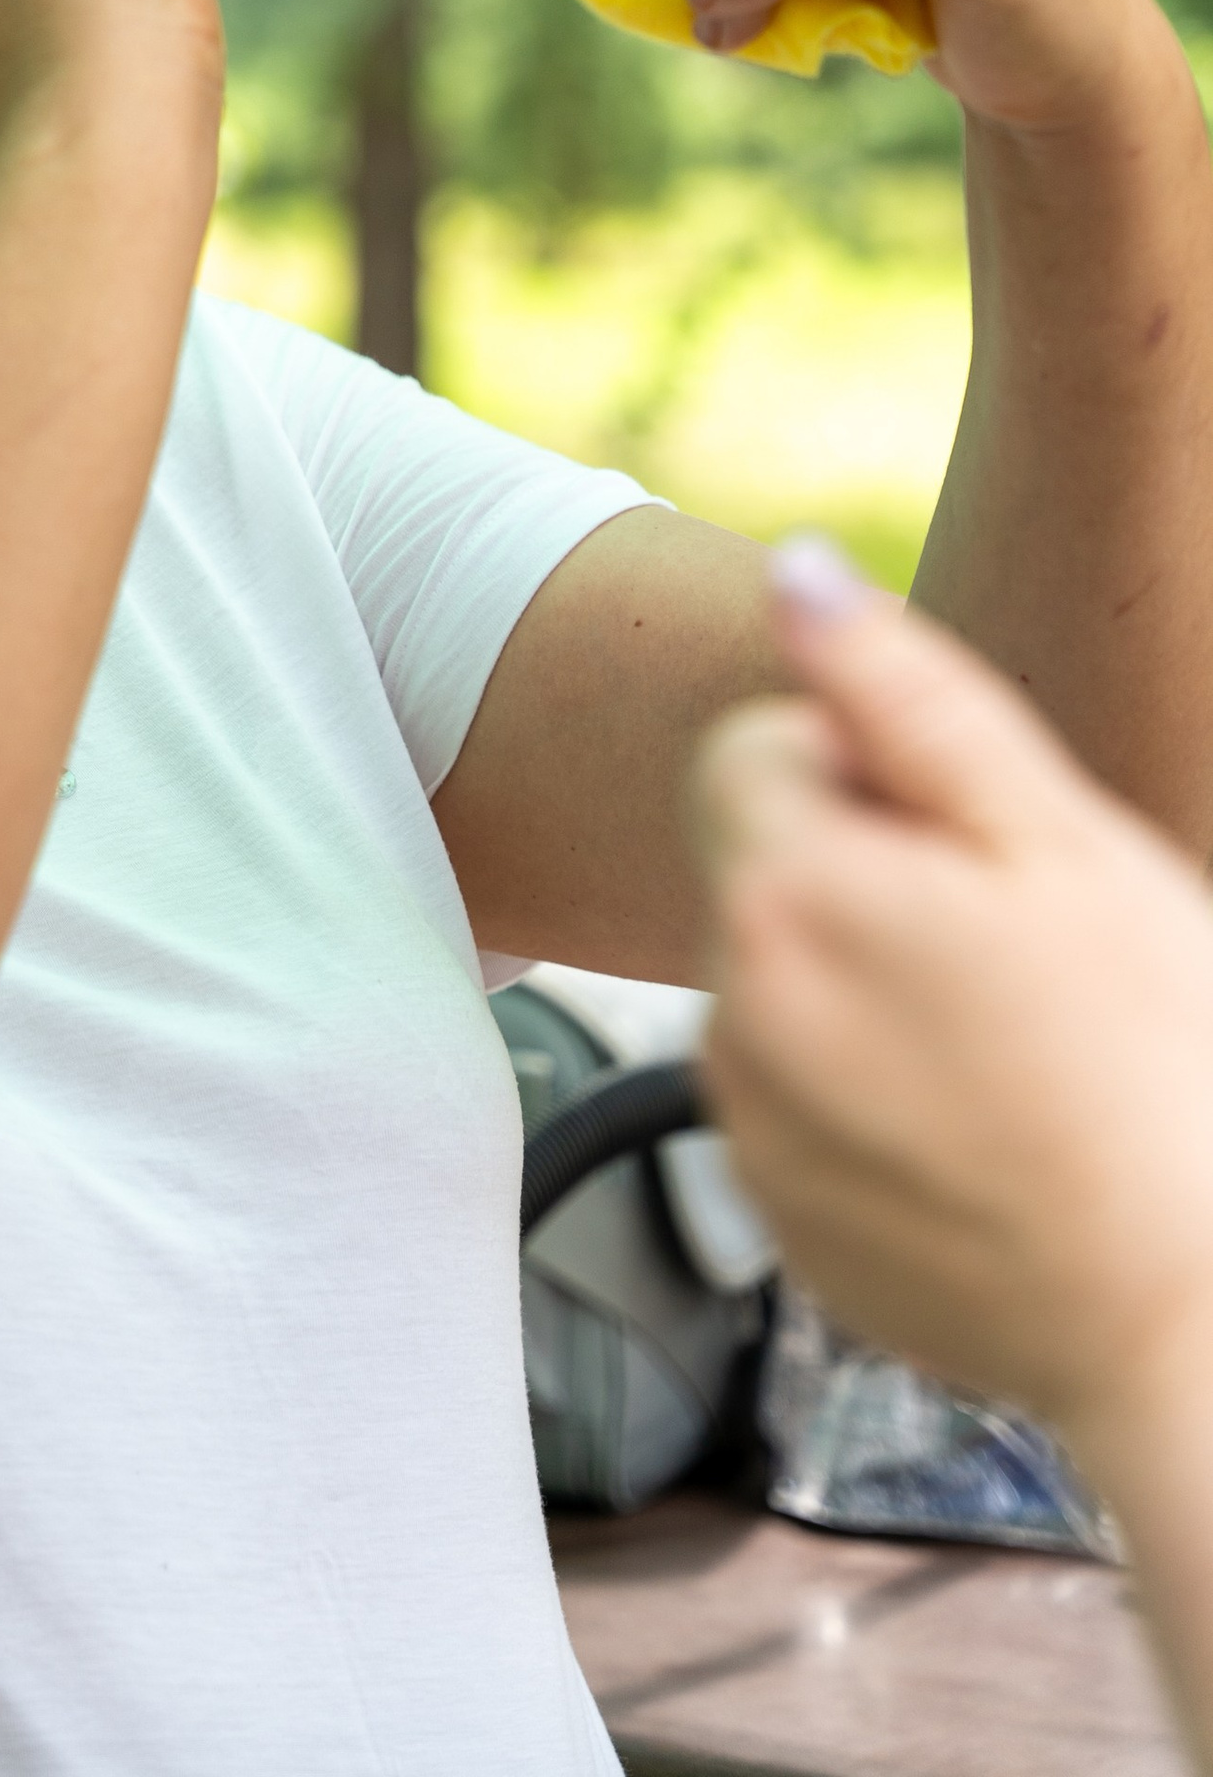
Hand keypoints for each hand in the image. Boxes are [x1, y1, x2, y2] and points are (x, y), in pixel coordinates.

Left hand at [696, 550, 1212, 1474]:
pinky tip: (983, 1129)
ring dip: (862, 984)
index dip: (865, 769)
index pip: (752, 743)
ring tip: (1008, 1046)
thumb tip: (795, 573)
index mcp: (782, 892)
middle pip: (761, 864)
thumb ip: (905, 694)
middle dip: (859, 873)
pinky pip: (797, 1102)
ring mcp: (749, 1130)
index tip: (969, 844)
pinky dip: (866, 1097)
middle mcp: (727, 1011)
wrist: (1196, 1320)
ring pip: (781, 983)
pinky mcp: (782, 1221)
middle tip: (1008, 947)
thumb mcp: (1056, 840)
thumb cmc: (1160, 1065)